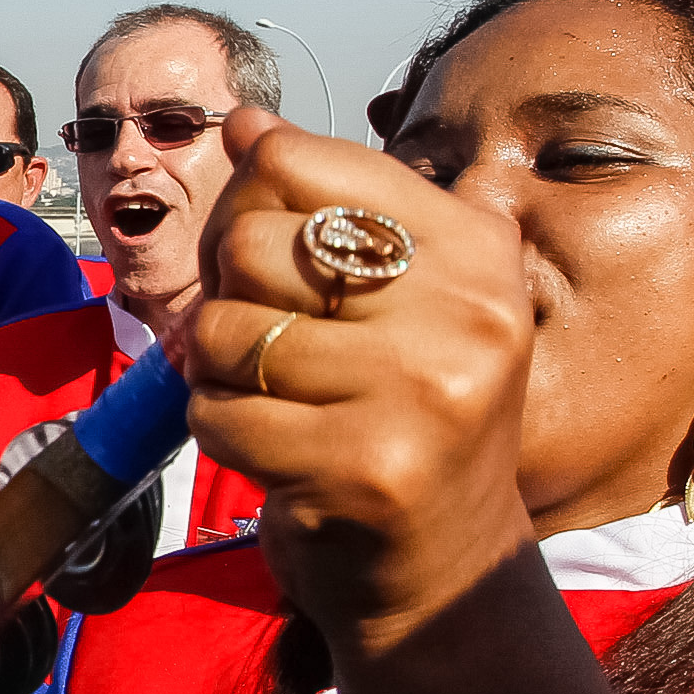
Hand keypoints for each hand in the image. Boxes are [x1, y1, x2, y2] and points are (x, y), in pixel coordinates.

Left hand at [184, 109, 536, 660]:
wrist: (446, 569)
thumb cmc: (403, 416)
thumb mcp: (393, 296)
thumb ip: (325, 206)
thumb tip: (245, 125)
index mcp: (474, 247)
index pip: (295, 162)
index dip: (245, 206)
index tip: (270, 261)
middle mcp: (466, 309)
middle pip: (249, 240)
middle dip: (228, 294)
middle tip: (270, 345)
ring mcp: (422, 391)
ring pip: (225, 331)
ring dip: (223, 374)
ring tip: (281, 402)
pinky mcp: (366, 468)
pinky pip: (219, 413)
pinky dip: (222, 432)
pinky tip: (279, 452)